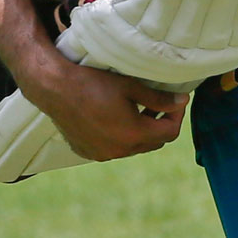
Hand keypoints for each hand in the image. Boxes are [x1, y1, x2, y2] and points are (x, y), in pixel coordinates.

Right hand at [23, 49, 189, 160]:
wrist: (54, 88)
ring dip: (141, 132)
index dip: (176, 116)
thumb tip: (182, 102)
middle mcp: (119, 151)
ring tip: (138, 108)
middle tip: (159, 104)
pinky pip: (113, 149)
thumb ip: (159, 98)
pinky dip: (121, 137)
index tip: (176, 101)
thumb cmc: (93, 83)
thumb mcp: (130, 87)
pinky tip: (115, 117)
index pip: (169, 133)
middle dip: (160, 125)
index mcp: (133, 135)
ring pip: (133, 147)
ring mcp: (102, 154)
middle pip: (153, 143)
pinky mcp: (88, 152)